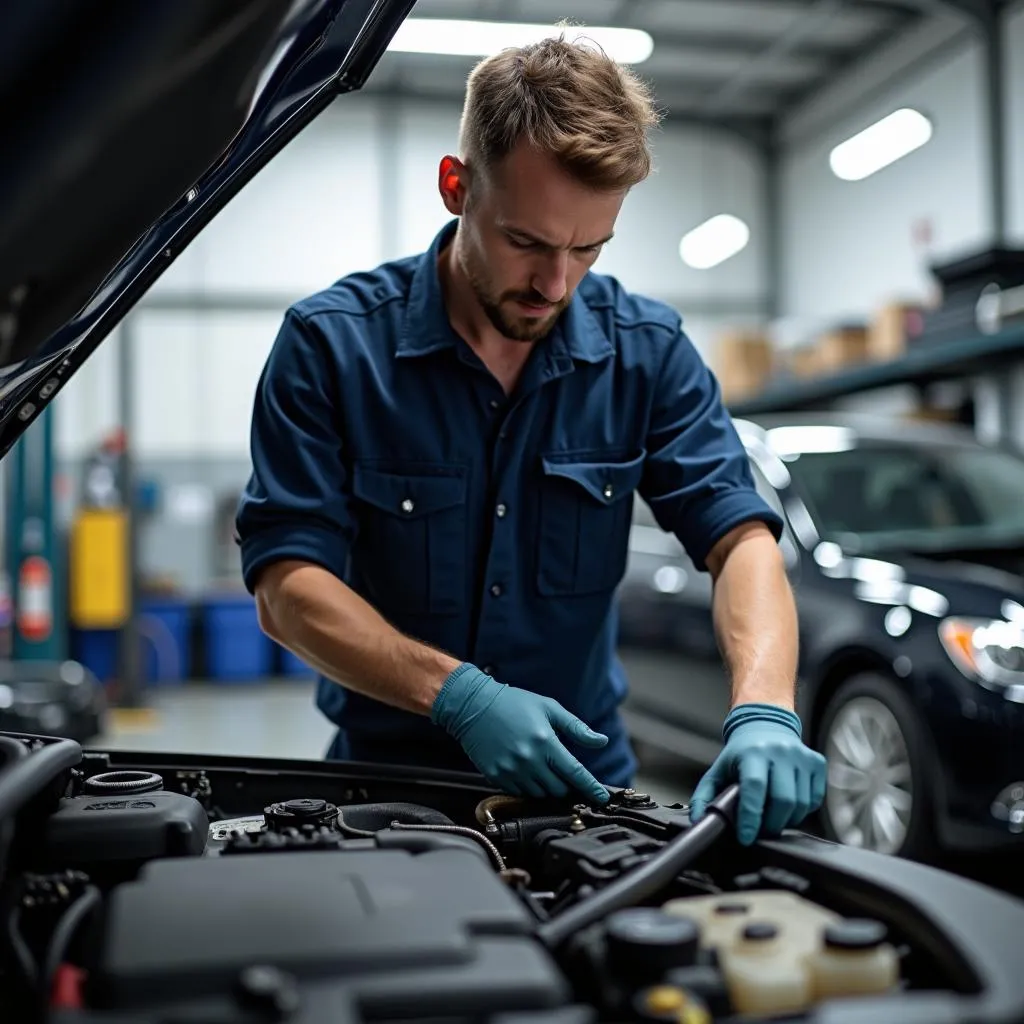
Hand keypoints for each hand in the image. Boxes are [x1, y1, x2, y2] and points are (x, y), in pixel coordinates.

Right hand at [431, 664, 609, 803]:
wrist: (474, 706)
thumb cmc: (513, 703)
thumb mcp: (549, 708)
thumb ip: (576, 728)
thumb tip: (601, 741)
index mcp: (545, 742)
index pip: (575, 773)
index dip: (591, 788)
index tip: (602, 798)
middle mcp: (529, 760)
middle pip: (558, 790)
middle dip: (566, 785)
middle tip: (562, 772)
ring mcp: (511, 771)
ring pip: (539, 794)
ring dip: (546, 786)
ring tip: (540, 766)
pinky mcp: (496, 777)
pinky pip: (519, 793)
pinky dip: (527, 786)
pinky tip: (524, 769)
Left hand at [689, 702, 826, 844]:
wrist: (765, 725)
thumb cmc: (741, 753)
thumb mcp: (719, 770)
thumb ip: (705, 795)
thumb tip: (698, 819)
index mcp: (753, 753)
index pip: (755, 788)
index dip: (751, 816)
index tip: (746, 837)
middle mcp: (780, 752)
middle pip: (782, 801)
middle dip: (770, 824)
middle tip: (760, 830)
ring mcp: (801, 756)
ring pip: (801, 804)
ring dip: (786, 820)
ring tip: (773, 817)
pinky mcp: (816, 763)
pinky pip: (814, 799)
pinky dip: (802, 810)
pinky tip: (788, 805)